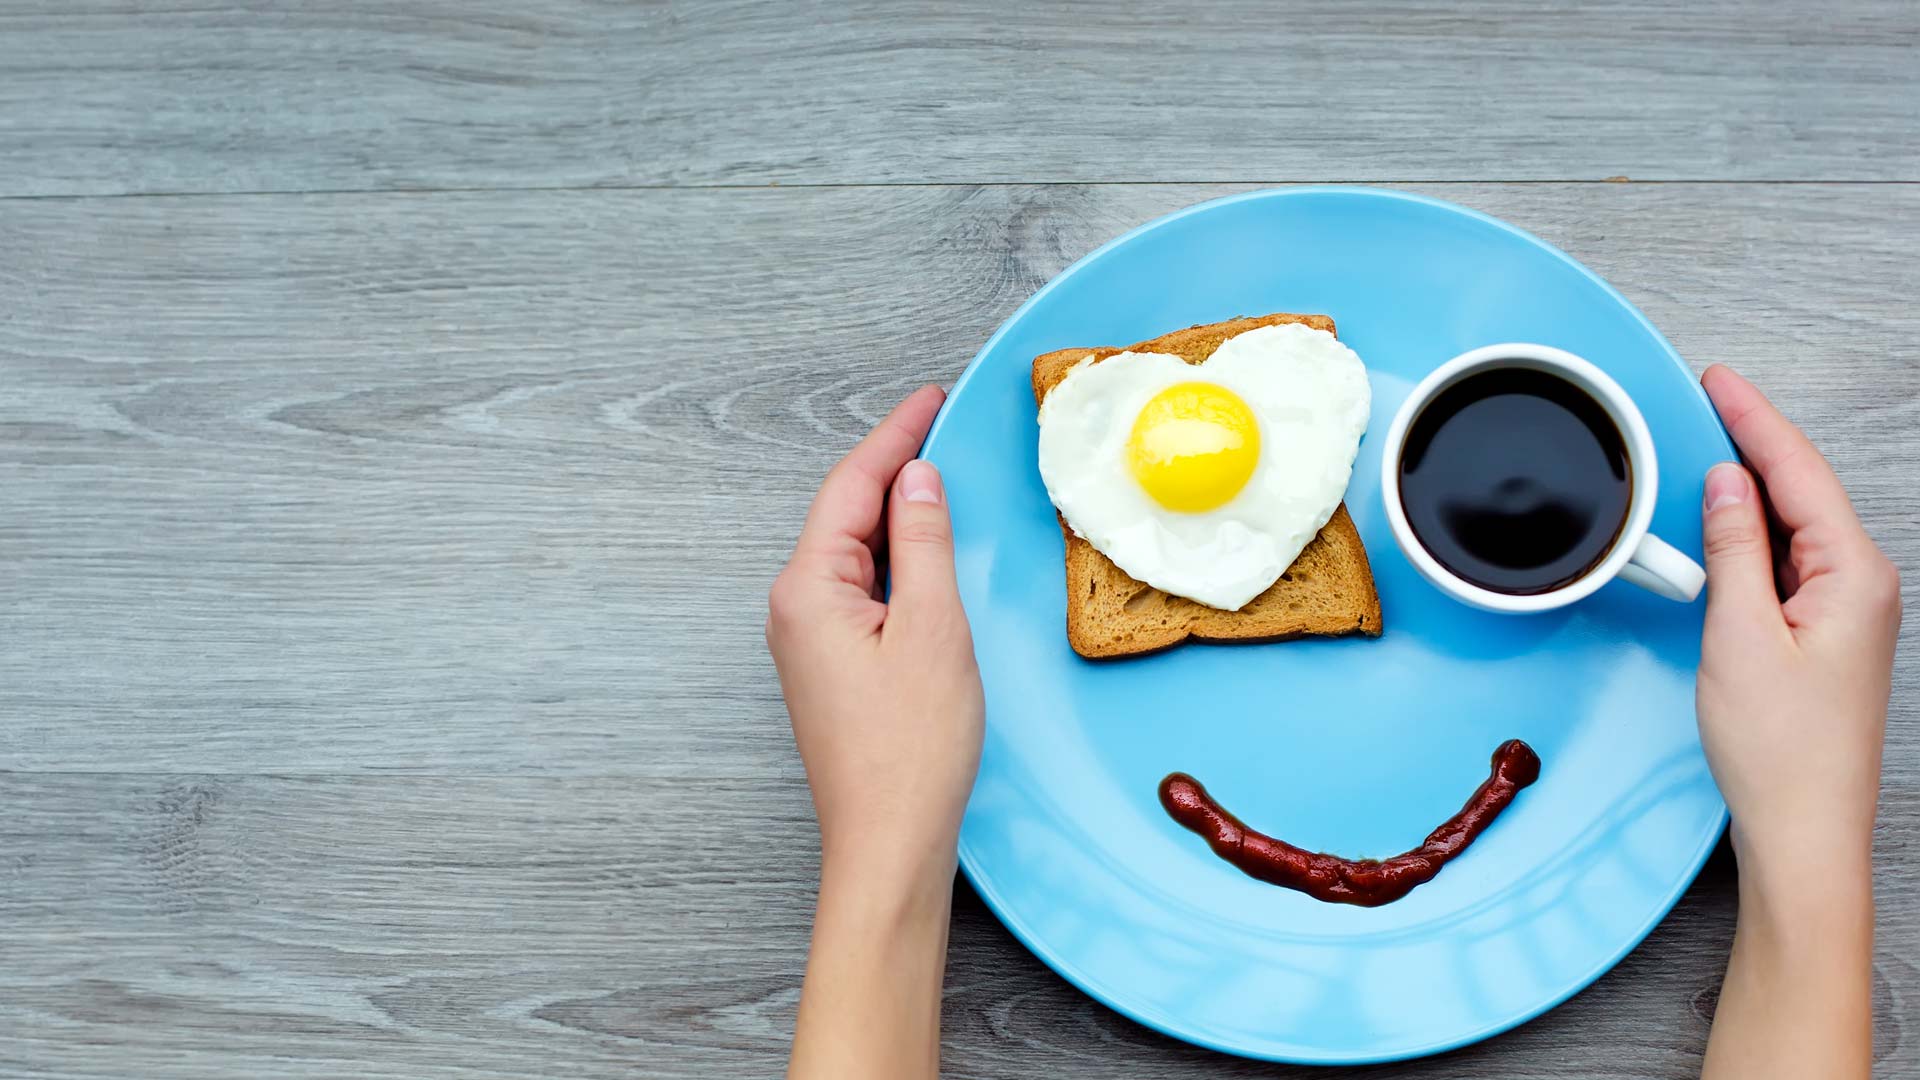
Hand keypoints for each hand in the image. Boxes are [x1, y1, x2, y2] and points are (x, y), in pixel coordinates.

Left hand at [767, 385, 983, 881]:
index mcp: (809, 590)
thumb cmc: (911, 751)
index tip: (931, 400)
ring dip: (895, 513)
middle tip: (940, 425)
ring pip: (853, 552)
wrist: (888, 843)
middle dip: (892, 466)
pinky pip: (860, 589)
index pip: (851, 487)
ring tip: (939, 475)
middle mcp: (795, 609)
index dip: (895, 437)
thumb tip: (918, 480)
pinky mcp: (830, 667)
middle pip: (845, 513)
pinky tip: (925, 552)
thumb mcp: (934, 629)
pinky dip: (895, 560)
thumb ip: (924, 544)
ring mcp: (809, 641)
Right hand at [1696, 364, 1899, 878]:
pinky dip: (1750, 537)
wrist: (1803, 830)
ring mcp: (1843, 613)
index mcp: (1853, 577)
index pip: (1798, 473)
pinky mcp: (1821, 636)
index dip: (1755, 420)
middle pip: (1803, 491)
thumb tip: (1725, 486)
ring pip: (1793, 527)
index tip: (1721, 382)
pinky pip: (1784, 563)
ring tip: (1707, 452)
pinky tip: (1722, 529)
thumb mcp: (1739, 635)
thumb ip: (1734, 550)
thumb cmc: (1781, 751)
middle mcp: (1860, 587)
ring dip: (1750, 490)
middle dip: (1754, 442)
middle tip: (1710, 400)